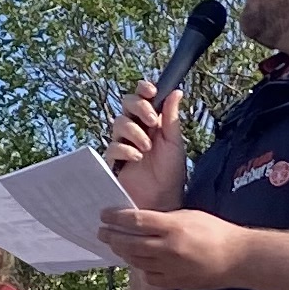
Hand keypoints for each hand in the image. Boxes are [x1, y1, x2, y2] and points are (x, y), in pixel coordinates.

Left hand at [98, 200, 247, 289]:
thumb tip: (139, 220)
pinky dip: (141, 268)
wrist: (237, 259)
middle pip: (129, 243)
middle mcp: (168, 248)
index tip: (105, 215)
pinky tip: (140, 261)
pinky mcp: (174, 282)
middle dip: (111, 236)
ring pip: (135, 260)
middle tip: (102, 232)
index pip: (135, 221)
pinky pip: (149, 276)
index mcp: (173, 227)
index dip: (115, 218)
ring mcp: (170, 268)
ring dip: (123, 252)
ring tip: (118, 245)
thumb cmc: (216, 232)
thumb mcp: (189, 215)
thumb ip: (164, 218)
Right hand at [104, 78, 186, 208]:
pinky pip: (113, 146)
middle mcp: (136, 128)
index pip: (142, 97)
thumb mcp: (174, 143)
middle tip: (152, 121)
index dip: (143, 89)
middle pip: (127, 103)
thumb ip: (171, 118)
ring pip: (119, 122)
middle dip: (139, 108)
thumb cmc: (170, 173)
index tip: (151, 90)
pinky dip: (126, 149)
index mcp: (151, 122)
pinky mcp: (113, 159)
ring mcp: (123, 143)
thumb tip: (176, 91)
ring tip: (147, 148)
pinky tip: (137, 158)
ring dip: (134, 132)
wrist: (162, 200)